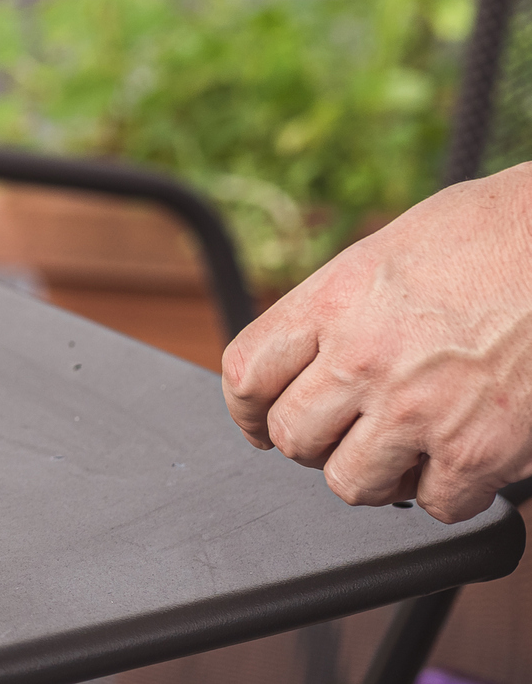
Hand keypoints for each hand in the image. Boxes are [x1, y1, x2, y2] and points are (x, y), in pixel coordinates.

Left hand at [221, 166, 531, 522]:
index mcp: (332, 302)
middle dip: (314, 441)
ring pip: (351, 483)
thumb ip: (341, 308)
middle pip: (292, 437)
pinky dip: (447, 492)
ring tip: (403, 447)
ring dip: (375, 473)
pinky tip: (461, 459)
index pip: (246, 373)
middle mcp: (362, 359)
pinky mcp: (478, 452)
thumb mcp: (387, 252)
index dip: (246, 408)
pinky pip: (435, 505)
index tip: (258, 420)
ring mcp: (416, 410)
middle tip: (345, 432)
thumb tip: (312, 351)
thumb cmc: (494, 234)